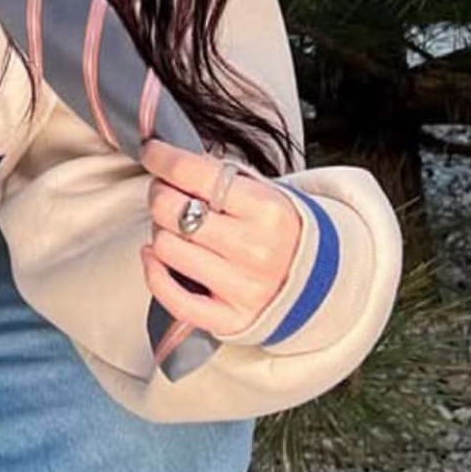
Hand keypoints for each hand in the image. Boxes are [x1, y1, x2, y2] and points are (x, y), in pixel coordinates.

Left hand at [139, 138, 301, 338]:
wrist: (319, 280)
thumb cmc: (279, 229)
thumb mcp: (264, 191)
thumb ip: (219, 175)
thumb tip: (167, 157)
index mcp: (267, 210)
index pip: (195, 174)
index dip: (163, 158)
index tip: (151, 151)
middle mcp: (256, 250)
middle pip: (171, 211)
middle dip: (159, 194)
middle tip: (165, 192)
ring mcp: (243, 288)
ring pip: (166, 248)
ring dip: (160, 232)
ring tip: (175, 227)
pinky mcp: (230, 320)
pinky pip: (171, 297)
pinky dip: (154, 272)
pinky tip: (156, 256)